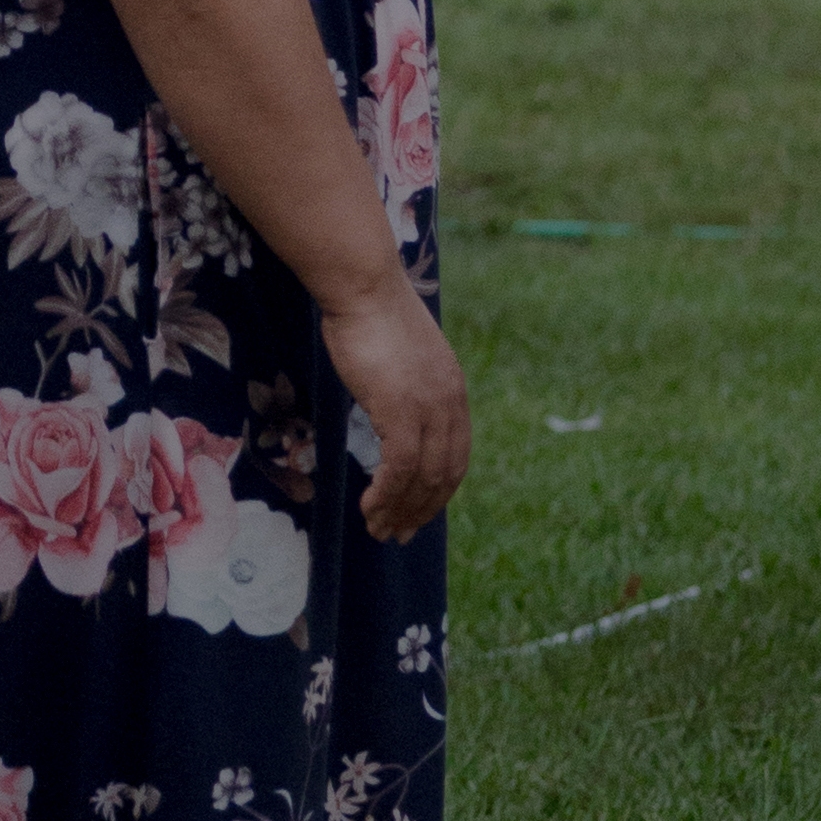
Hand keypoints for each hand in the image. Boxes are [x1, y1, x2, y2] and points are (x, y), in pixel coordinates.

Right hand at [319, 280, 468, 542]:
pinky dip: (386, 496)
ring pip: (422, 479)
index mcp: (453, 391)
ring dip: (400, 511)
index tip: (417, 513)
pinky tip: (370, 508)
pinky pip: (399, 470)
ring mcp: (428, 408)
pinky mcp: (401, 412)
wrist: (364, 286)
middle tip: (397, 534)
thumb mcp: (401, 356)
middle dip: (422, 511)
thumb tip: (390, 403)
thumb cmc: (371, 313)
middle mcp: (450, 404)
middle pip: (444, 475)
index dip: (437, 491)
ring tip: (379, 530)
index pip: (455, 456)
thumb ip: (406, 384)